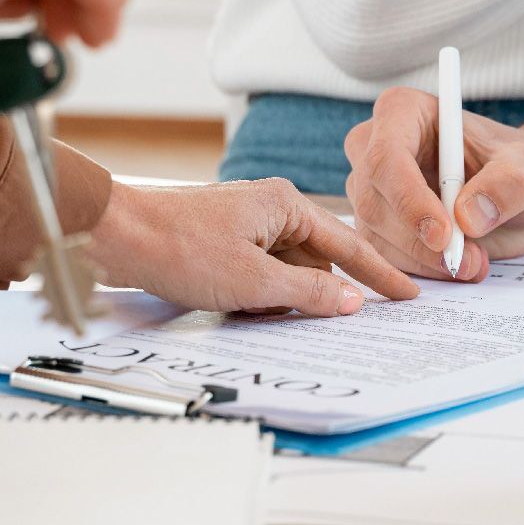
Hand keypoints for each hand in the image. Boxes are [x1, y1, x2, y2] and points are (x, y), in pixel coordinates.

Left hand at [89, 179, 419, 314]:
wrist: (115, 237)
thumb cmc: (178, 247)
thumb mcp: (253, 280)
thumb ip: (308, 292)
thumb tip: (350, 302)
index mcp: (286, 204)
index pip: (348, 245)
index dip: (380, 273)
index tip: (408, 293)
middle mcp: (270, 208)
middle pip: (318, 259)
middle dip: (327, 291)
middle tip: (356, 320)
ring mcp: (246, 226)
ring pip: (287, 270)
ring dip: (288, 298)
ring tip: (281, 317)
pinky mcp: (224, 243)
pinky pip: (261, 274)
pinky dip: (263, 296)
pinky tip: (252, 312)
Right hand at [344, 87, 523, 280]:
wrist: (520, 196)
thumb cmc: (519, 166)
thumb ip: (505, 186)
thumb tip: (468, 216)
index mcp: (403, 112)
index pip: (387, 157)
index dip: (409, 200)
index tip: (444, 235)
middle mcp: (374, 147)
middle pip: (374, 202)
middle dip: (419, 242)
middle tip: (469, 260)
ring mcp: (370, 189)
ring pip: (375, 237)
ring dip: (424, 262)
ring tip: (475, 261)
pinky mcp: (375, 226)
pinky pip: (380, 260)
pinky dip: (417, 273)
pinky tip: (456, 268)